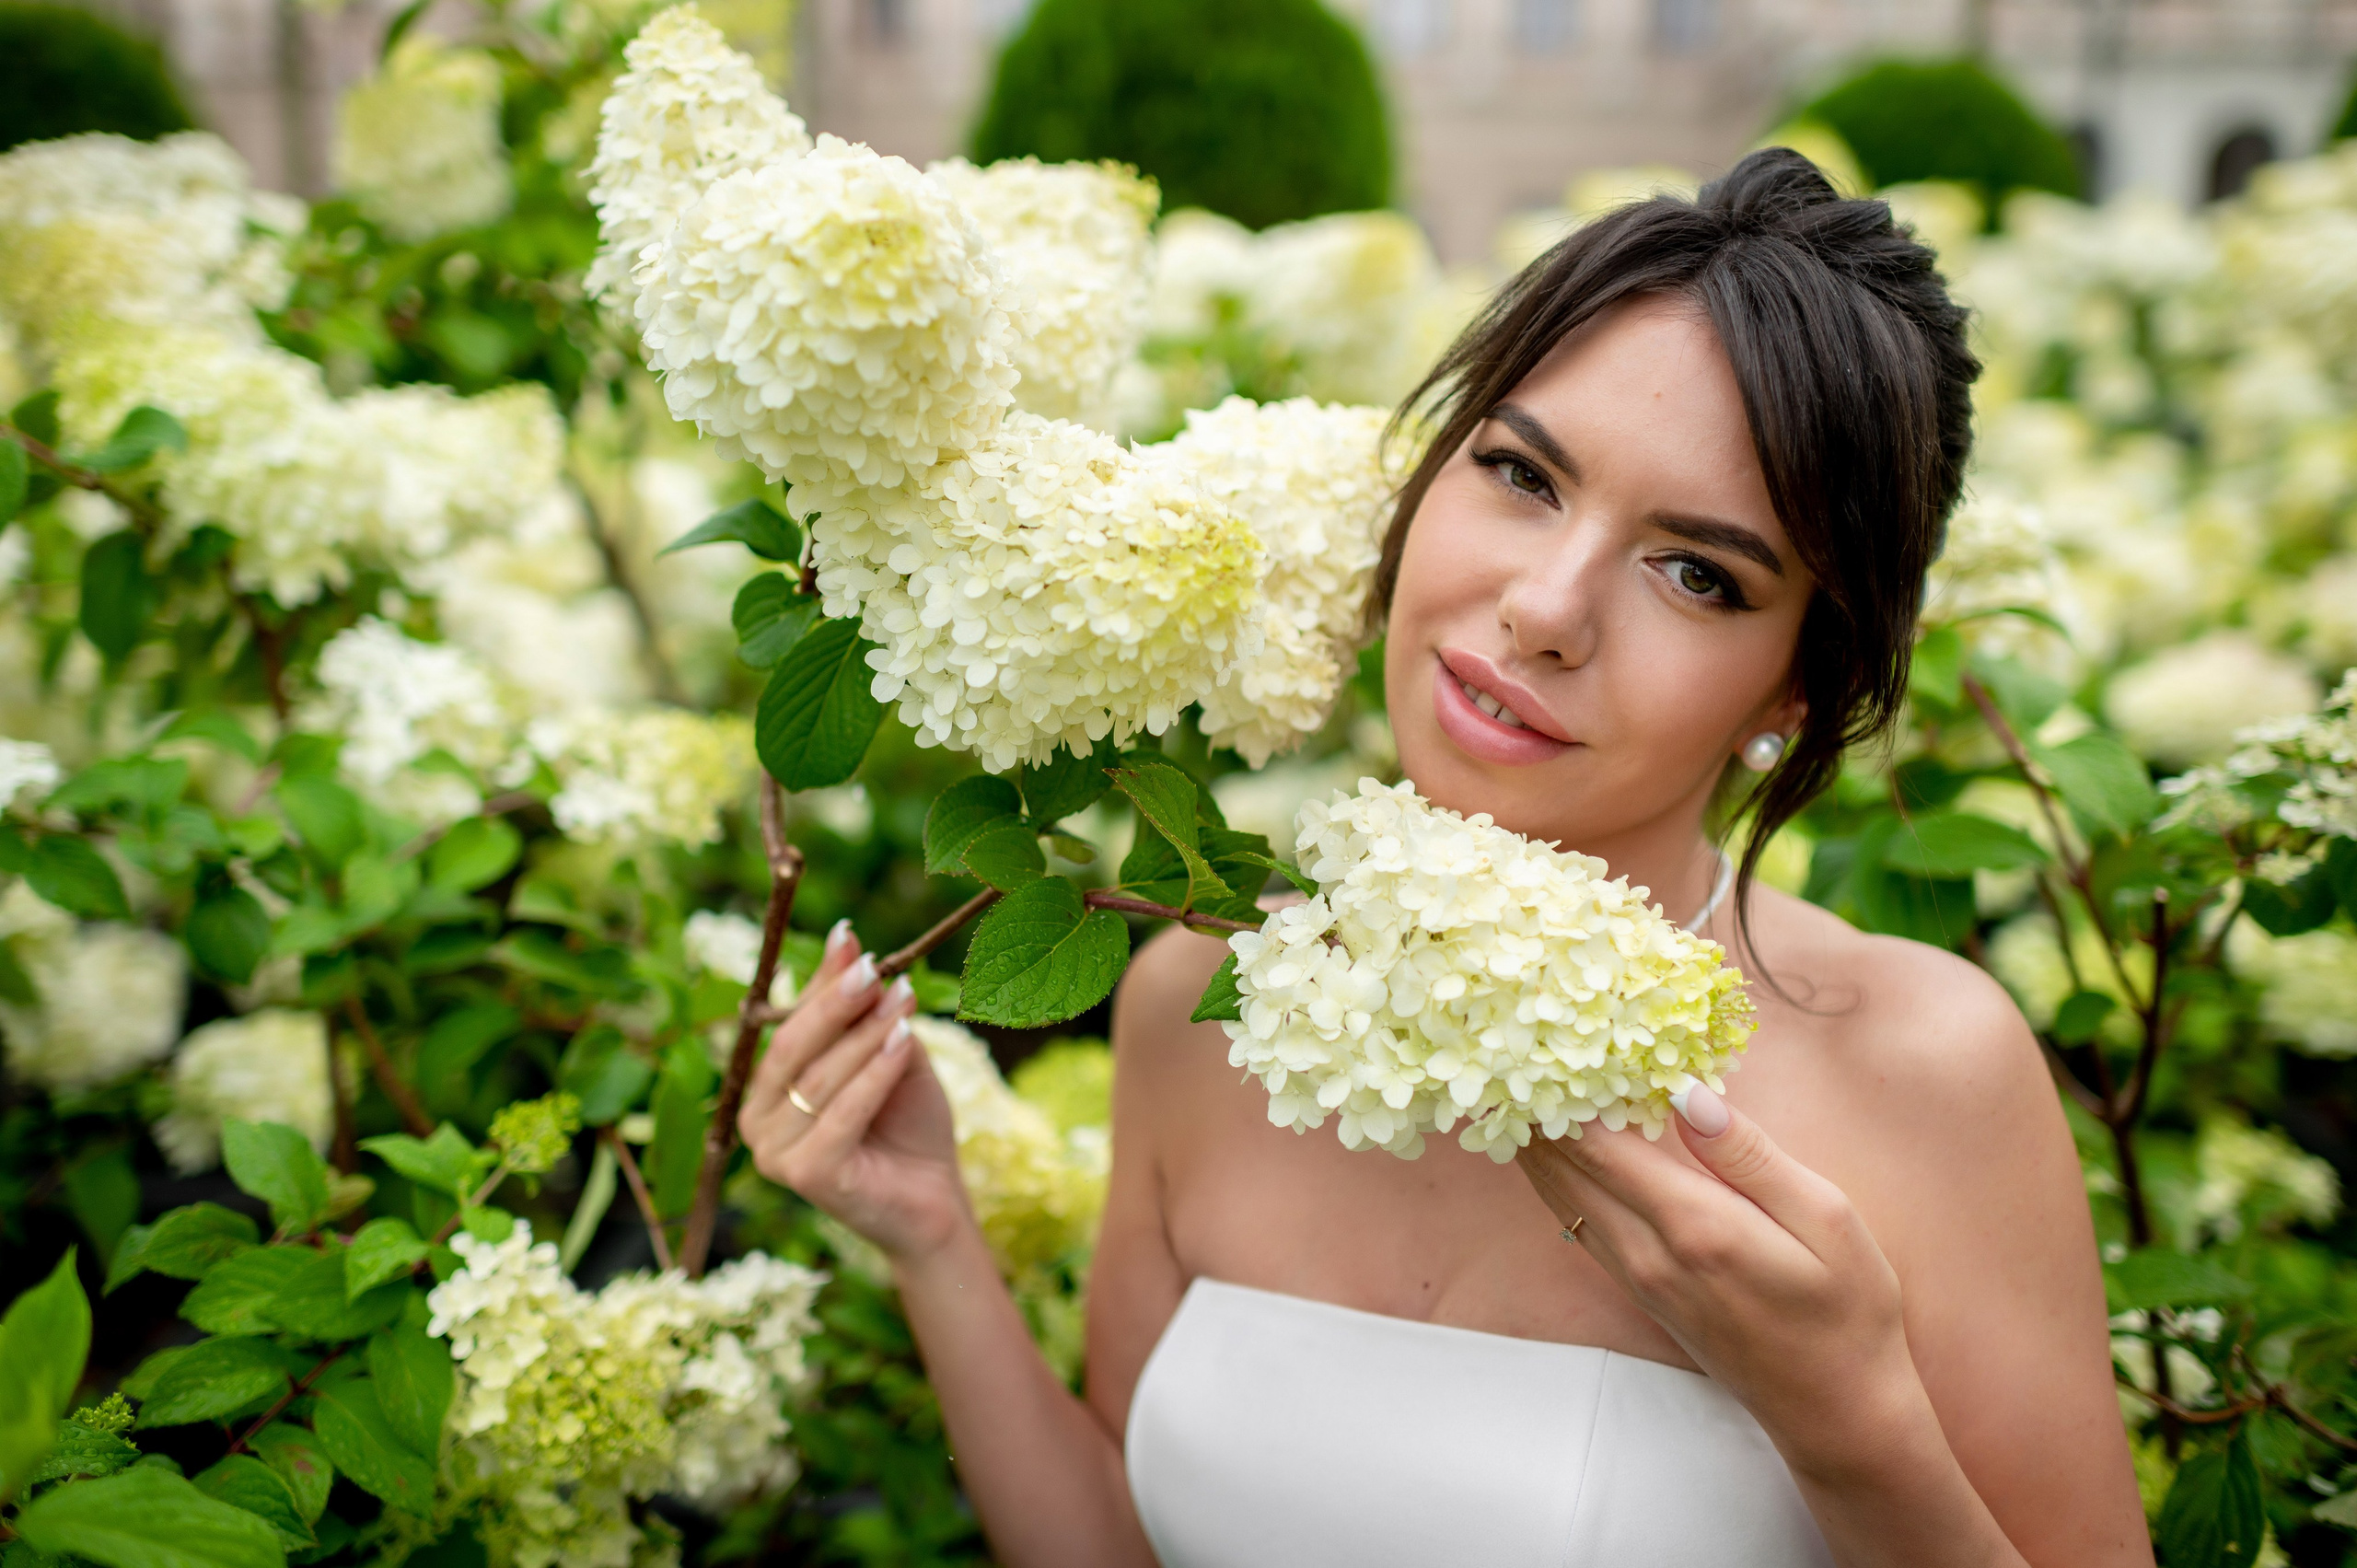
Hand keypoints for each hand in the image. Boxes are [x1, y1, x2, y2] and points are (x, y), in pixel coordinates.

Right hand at [740, 923, 971, 1261]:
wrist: (936, 1197)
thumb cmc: (907, 1122)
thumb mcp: (885, 1050)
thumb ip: (860, 1005)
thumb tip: (845, 935)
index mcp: (765, 1090)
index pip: (787, 1025)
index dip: (821, 984)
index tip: (855, 942)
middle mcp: (756, 1121)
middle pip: (792, 1048)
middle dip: (837, 1004)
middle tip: (876, 968)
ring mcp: (773, 1154)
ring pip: (819, 1079)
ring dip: (865, 1034)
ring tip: (905, 999)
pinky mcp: (805, 1176)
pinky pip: (841, 1114)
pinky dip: (874, 1075)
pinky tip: (904, 1042)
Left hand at [1515, 1085, 1929, 1480]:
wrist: (1836, 1410)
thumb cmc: (1847, 1310)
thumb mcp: (1826, 1219)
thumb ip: (1749, 1155)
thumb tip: (1686, 1093)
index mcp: (1693, 1225)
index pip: (1597, 1143)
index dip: (1561, 1089)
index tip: (1541, 1038)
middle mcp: (1647, 1252)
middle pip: (1562, 1167)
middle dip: (1535, 1106)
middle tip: (1515, 1047)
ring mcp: (1637, 1277)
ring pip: (1559, 1196)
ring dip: (1538, 1140)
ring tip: (1520, 1080)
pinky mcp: (1639, 1291)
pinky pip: (1578, 1221)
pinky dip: (1558, 1177)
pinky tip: (1555, 1143)